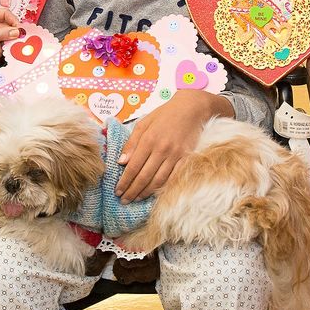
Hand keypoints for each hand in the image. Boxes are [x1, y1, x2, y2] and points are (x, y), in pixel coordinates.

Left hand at [0, 8, 20, 78]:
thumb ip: (1, 34)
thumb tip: (16, 31)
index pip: (4, 13)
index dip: (13, 21)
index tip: (19, 30)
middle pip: (7, 24)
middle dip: (11, 35)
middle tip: (15, 42)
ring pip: (6, 34)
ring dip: (6, 44)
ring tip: (3, 50)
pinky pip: (3, 42)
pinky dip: (2, 49)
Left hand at [115, 90, 230, 202]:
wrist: (192, 108)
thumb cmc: (165, 114)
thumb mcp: (144, 122)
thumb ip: (132, 142)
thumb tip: (121, 162)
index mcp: (148, 139)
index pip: (133, 166)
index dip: (124, 181)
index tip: (117, 191)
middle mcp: (161, 149)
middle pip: (144, 176)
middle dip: (132, 191)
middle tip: (124, 200)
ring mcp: (175, 155)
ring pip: (158, 180)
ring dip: (146, 192)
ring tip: (136, 199)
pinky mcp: (186, 158)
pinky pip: (173, 177)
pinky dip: (163, 187)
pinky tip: (155, 193)